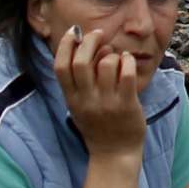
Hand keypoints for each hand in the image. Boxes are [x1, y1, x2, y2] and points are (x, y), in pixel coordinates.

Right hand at [53, 22, 153, 156]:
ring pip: (106, 64)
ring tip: (117, 57)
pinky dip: (128, 61)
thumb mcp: (79, 105)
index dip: (66, 44)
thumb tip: (88, 46)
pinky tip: (128, 63)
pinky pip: (126, 73)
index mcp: (71, 99)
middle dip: (90, 41)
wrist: (114, 155)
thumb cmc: (97, 126)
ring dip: (112, 53)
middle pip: (81, 62)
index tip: (75, 32)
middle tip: (99, 35)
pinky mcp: (126, 105)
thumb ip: (79, 81)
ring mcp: (106, 103)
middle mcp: (86, 100)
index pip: (60, 66)